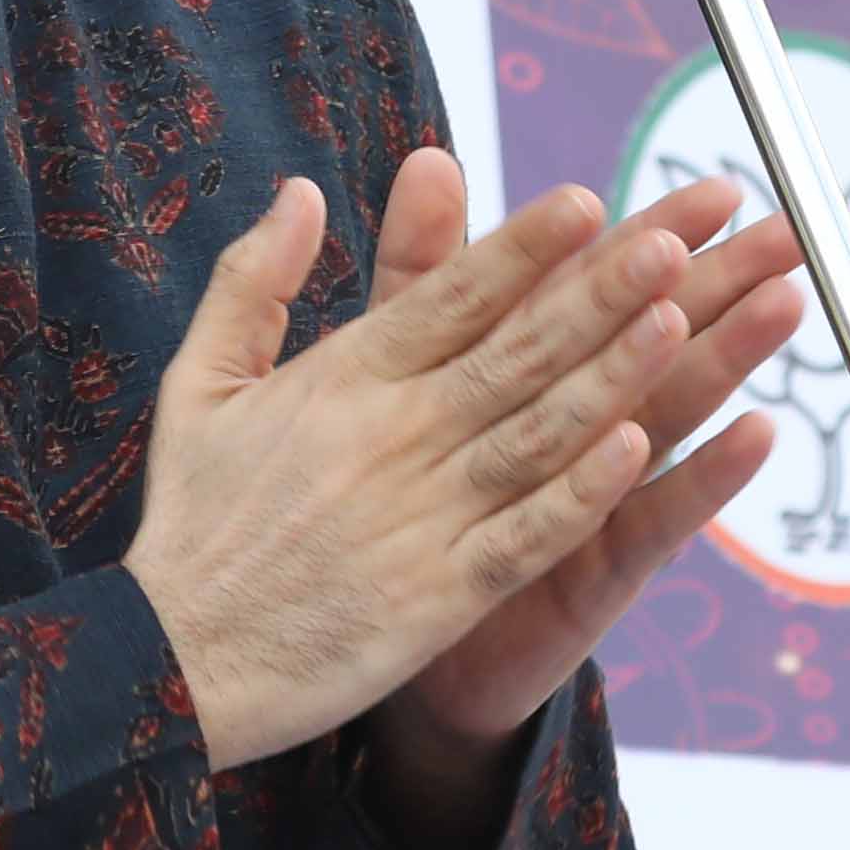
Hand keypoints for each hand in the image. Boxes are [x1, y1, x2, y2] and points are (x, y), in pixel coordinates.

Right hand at [127, 148, 740, 770]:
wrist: (170, 660)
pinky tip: (641, 450)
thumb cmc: (192, 519)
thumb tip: (301, 189)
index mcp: (342, 379)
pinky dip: (581, 491)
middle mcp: (391, 436)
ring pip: (536, 432)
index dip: (523, 247)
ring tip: (680, 317)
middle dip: (597, 292)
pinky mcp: (439, 596)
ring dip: (612, 374)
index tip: (588, 200)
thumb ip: (254, 280)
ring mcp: (420, 517)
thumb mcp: (197, 380)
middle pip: (514, 351)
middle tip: (671, 237)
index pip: (449, 296)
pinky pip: (525, 533)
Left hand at [356, 181, 802, 835]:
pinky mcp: (596, 566)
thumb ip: (422, 269)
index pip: (604, 285)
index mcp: (536, 365)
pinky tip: (756, 433)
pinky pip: (655, 518)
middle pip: (659, 337)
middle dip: (725, 283)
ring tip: (783, 304)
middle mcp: (581, 422)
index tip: (715, 188)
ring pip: (670, 413)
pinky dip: (703, 477)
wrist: (365, 621)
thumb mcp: (391, 362)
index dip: (657, 235)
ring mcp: (597, 493)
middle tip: (791, 232)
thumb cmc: (393, 483)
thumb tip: (432, 158)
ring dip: (729, 358)